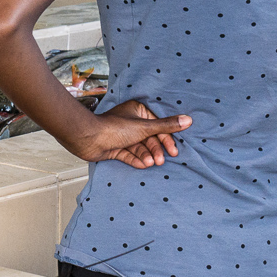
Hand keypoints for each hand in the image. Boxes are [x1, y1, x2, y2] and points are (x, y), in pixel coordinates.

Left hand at [71, 99, 191, 168]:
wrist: (88, 139)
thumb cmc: (114, 128)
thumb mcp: (145, 127)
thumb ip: (167, 126)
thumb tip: (188, 120)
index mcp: (137, 111)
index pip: (157, 125)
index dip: (166, 138)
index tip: (174, 150)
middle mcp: (130, 122)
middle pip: (149, 138)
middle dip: (155, 150)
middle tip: (162, 160)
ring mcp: (122, 136)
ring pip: (139, 147)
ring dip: (146, 155)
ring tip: (151, 163)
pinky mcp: (114, 147)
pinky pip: (129, 154)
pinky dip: (136, 160)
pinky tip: (143, 165)